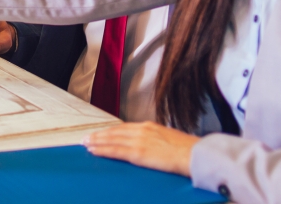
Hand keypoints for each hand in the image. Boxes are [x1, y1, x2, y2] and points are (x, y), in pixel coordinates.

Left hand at [84, 122, 199, 175]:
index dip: (111, 131)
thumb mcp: (169, 138)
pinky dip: (102, 150)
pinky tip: (94, 151)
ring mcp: (139, 141)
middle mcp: (142, 130)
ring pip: (112, 140)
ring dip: (97, 142)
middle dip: (99, 135)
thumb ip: (156, 139)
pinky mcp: (138, 153)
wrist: (195, 154)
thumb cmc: (188, 150)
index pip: (124, 128)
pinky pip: (115, 151)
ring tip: (86, 144)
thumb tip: (151, 145)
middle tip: (86, 138)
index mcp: (150, 126)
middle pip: (115, 132)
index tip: (101, 133)